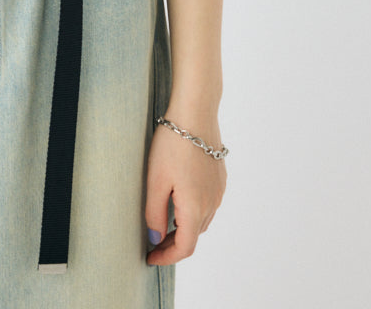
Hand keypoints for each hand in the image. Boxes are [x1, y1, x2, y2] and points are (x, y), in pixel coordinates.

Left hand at [144, 116, 225, 264]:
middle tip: (152, 241)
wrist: (195, 113)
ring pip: (201, 220)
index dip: (167, 257)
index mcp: (195, 207)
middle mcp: (211, 203)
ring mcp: (218, 190)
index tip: (150, 258)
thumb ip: (154, 212)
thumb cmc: (172, 143)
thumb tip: (155, 237)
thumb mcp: (155, 179)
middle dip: (173, 243)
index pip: (185, 247)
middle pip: (194, 235)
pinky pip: (207, 204)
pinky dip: (193, 211)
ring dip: (184, 227)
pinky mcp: (219, 179)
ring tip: (163, 222)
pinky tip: (179, 200)